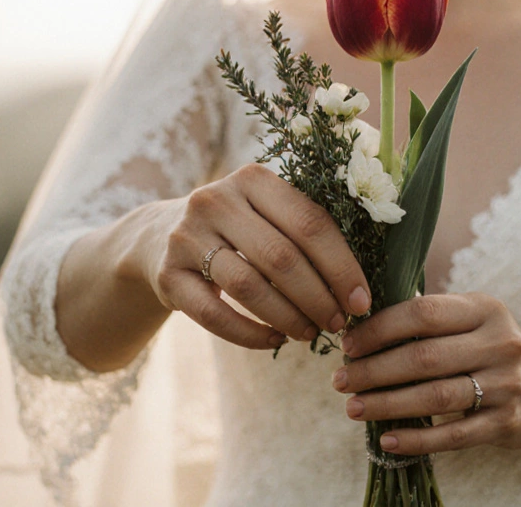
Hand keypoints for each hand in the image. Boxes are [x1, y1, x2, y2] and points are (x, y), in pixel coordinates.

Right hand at [151, 164, 371, 349]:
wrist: (159, 236)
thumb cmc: (238, 228)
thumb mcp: (265, 210)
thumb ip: (306, 229)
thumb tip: (359, 286)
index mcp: (253, 179)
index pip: (310, 223)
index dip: (341, 266)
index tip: (361, 300)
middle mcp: (216, 200)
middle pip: (281, 257)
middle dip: (318, 297)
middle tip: (338, 323)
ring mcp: (186, 236)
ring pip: (248, 286)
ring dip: (288, 317)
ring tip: (310, 334)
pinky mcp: (168, 273)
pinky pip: (214, 314)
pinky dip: (250, 334)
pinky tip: (274, 341)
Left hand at [333, 293, 520, 454]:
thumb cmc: (491, 350)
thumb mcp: (473, 321)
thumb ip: (429, 319)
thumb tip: (360, 327)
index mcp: (485, 309)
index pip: (423, 313)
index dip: (380, 329)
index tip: (349, 345)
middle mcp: (499, 344)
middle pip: (424, 358)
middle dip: (374, 370)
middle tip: (340, 381)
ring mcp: (506, 385)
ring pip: (436, 398)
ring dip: (387, 404)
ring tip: (353, 407)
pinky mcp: (507, 424)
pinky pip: (453, 435)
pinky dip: (416, 439)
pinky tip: (386, 439)